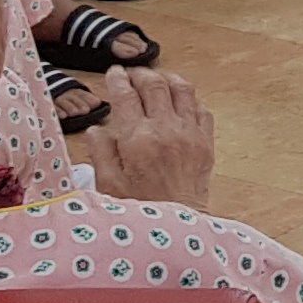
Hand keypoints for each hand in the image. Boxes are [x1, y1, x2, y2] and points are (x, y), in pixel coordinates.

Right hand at [82, 67, 217, 209]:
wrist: (180, 229)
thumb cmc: (142, 210)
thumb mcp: (109, 185)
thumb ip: (101, 152)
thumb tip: (97, 129)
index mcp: (137, 139)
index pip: (126, 95)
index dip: (117, 80)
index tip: (113, 74)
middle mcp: (166, 130)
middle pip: (154, 84)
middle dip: (140, 74)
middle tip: (131, 74)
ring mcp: (190, 134)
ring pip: (182, 89)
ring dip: (167, 79)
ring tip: (157, 79)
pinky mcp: (206, 142)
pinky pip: (201, 108)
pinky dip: (190, 98)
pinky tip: (180, 100)